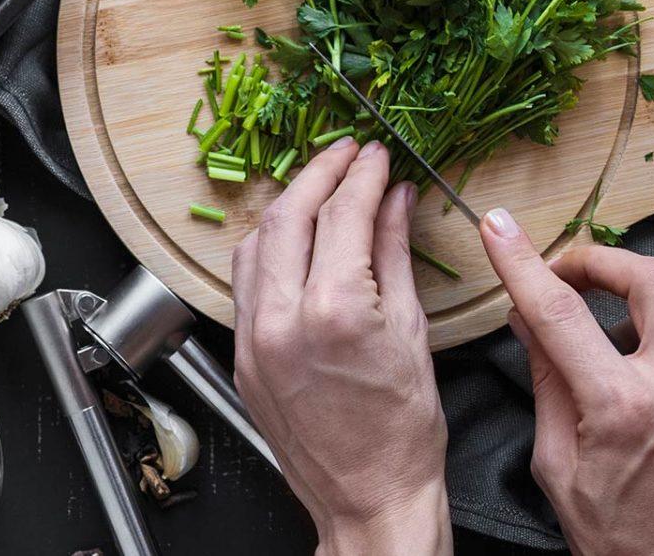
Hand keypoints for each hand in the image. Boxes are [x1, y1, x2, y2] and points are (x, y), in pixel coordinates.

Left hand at [232, 137, 450, 554]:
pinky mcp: (241, 355)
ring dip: (286, 208)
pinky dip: (266, 251)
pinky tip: (291, 241)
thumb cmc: (402, 433)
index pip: (341, 213)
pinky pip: (244, 284)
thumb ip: (396, 254)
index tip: (375, 155)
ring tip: (319, 189)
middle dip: (319, 176)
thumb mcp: (413, 332)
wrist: (367, 498)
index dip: (361, 174)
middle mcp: (281, 317)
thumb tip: (394, 199)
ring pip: (255, 245)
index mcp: (333, 309)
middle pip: (289, 216)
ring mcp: (253, 338)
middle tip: (347, 155)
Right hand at [479, 208, 653, 555]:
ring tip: (605, 339)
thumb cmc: (615, 542)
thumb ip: (548, 383)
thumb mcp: (556, 464)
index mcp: (623, 409)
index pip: (561, 312)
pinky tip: (647, 391)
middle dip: (605, 261)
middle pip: (653, 280)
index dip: (524, 263)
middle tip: (571, 272)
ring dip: (639, 311)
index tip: (501, 229)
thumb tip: (530, 323)